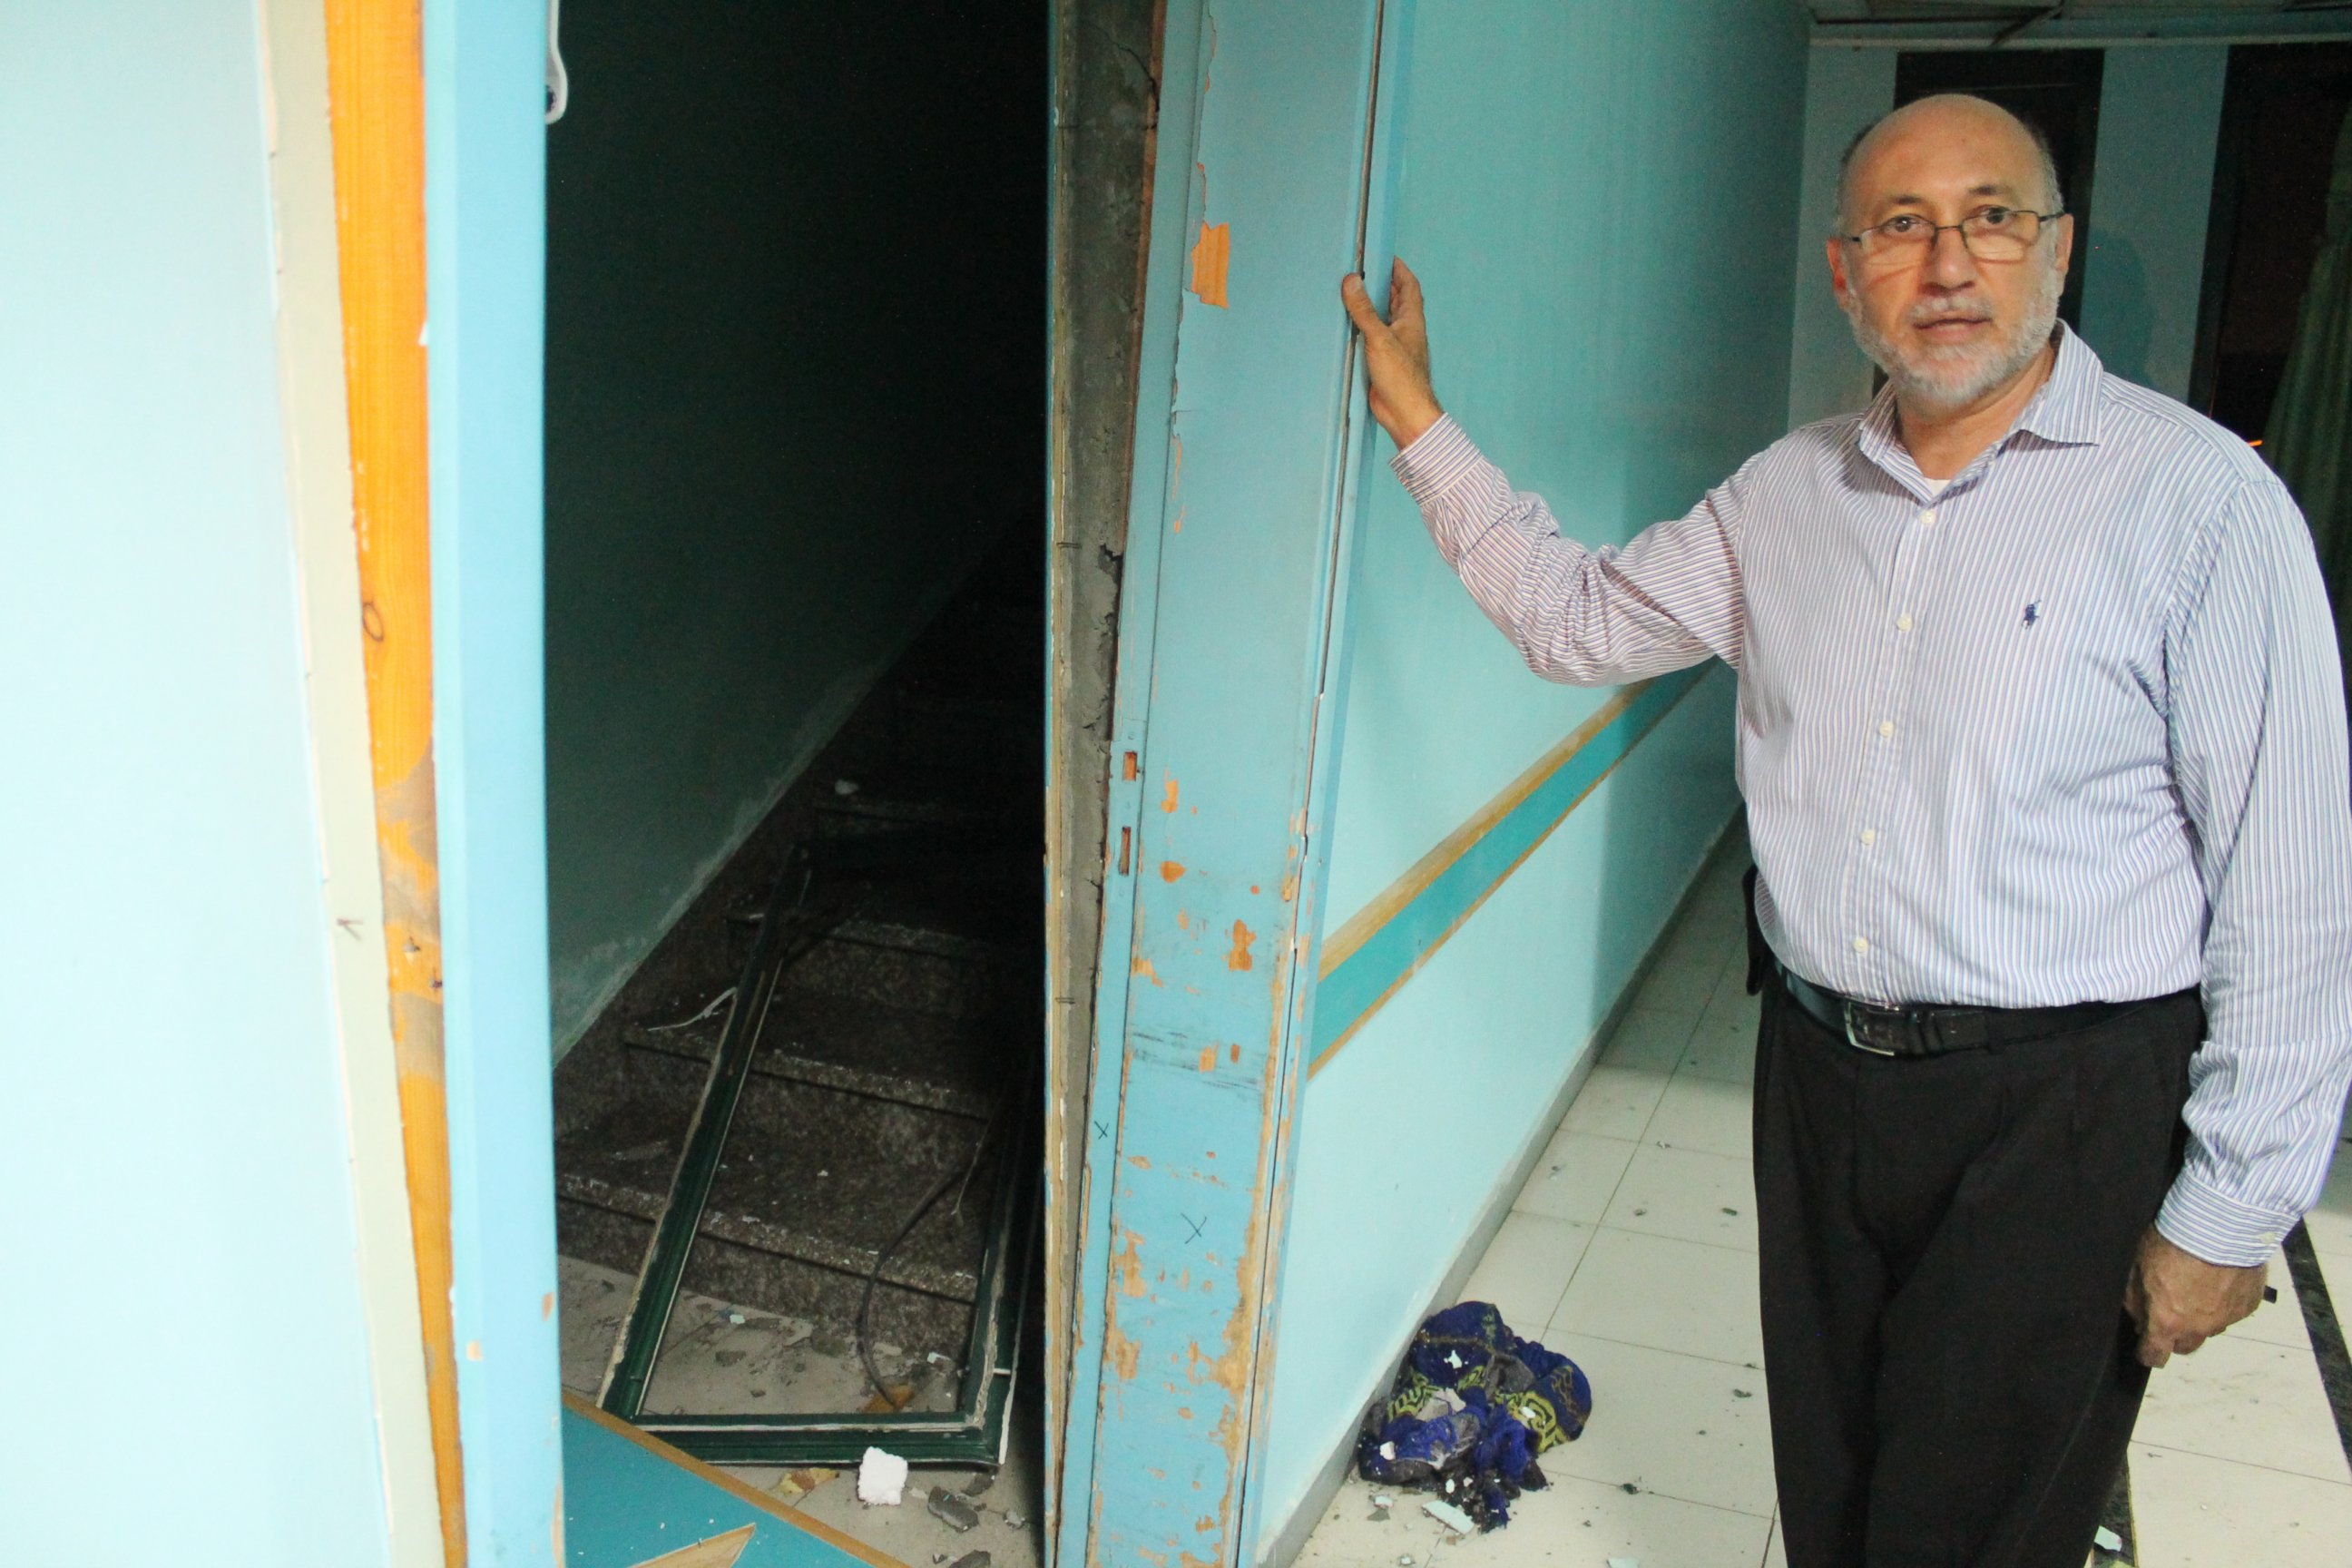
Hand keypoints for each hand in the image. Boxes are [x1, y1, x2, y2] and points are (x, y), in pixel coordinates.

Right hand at [1340, 257, 1443, 448]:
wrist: (1405, 413)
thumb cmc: (1401, 377)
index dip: (1398, 268)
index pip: (1408, 285)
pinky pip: (1372, 337)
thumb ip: (1364, 310)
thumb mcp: (1379, 338)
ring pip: (1382, 318)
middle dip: (1380, 283)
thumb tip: (1352, 280)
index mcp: (1411, 319)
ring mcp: (1394, 345)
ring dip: (1369, 306)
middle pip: (1394, 299)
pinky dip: (1362, 327)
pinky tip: (1347, 325)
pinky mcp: (1382, 360)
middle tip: (1361, 270)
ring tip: (1350, 292)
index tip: (1383, 254)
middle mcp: (1405, 329)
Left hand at [2122, 1227, 2268, 1367]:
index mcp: (2168, 1322)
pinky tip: (2219, 1278)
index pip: (2155, 1355)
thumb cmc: (2171, 1244)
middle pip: (2186, 1346)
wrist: (2220, 1228)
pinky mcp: (2249, 1305)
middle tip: (2171, 1312)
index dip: (2148, 1354)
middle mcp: (2199, 1327)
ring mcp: (2227, 1318)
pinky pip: (2233, 1311)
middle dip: (2175, 1336)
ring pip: (2211, 1328)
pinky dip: (2224, 1301)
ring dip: (2201, 1317)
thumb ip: (2134, 1299)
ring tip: (2197, 1289)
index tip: (2145, 1347)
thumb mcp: (2137, 1267)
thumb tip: (2137, 1318)